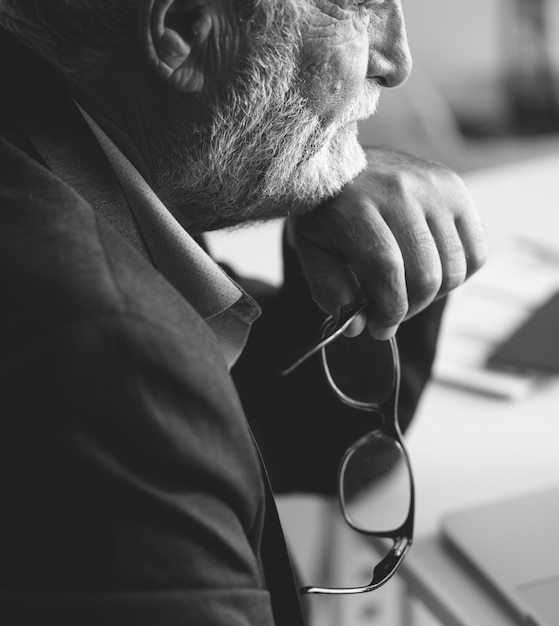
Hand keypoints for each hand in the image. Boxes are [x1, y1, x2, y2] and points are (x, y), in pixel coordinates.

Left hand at [288, 147, 487, 338]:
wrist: (342, 164)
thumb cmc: (327, 214)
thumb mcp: (313, 251)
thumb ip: (330, 290)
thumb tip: (359, 327)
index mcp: (356, 207)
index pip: (386, 269)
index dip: (388, 309)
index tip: (379, 328)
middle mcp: (399, 191)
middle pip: (425, 273)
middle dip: (409, 308)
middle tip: (392, 313)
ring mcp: (433, 187)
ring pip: (453, 268)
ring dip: (432, 295)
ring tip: (409, 292)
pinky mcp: (456, 188)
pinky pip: (475, 250)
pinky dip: (457, 274)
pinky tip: (431, 271)